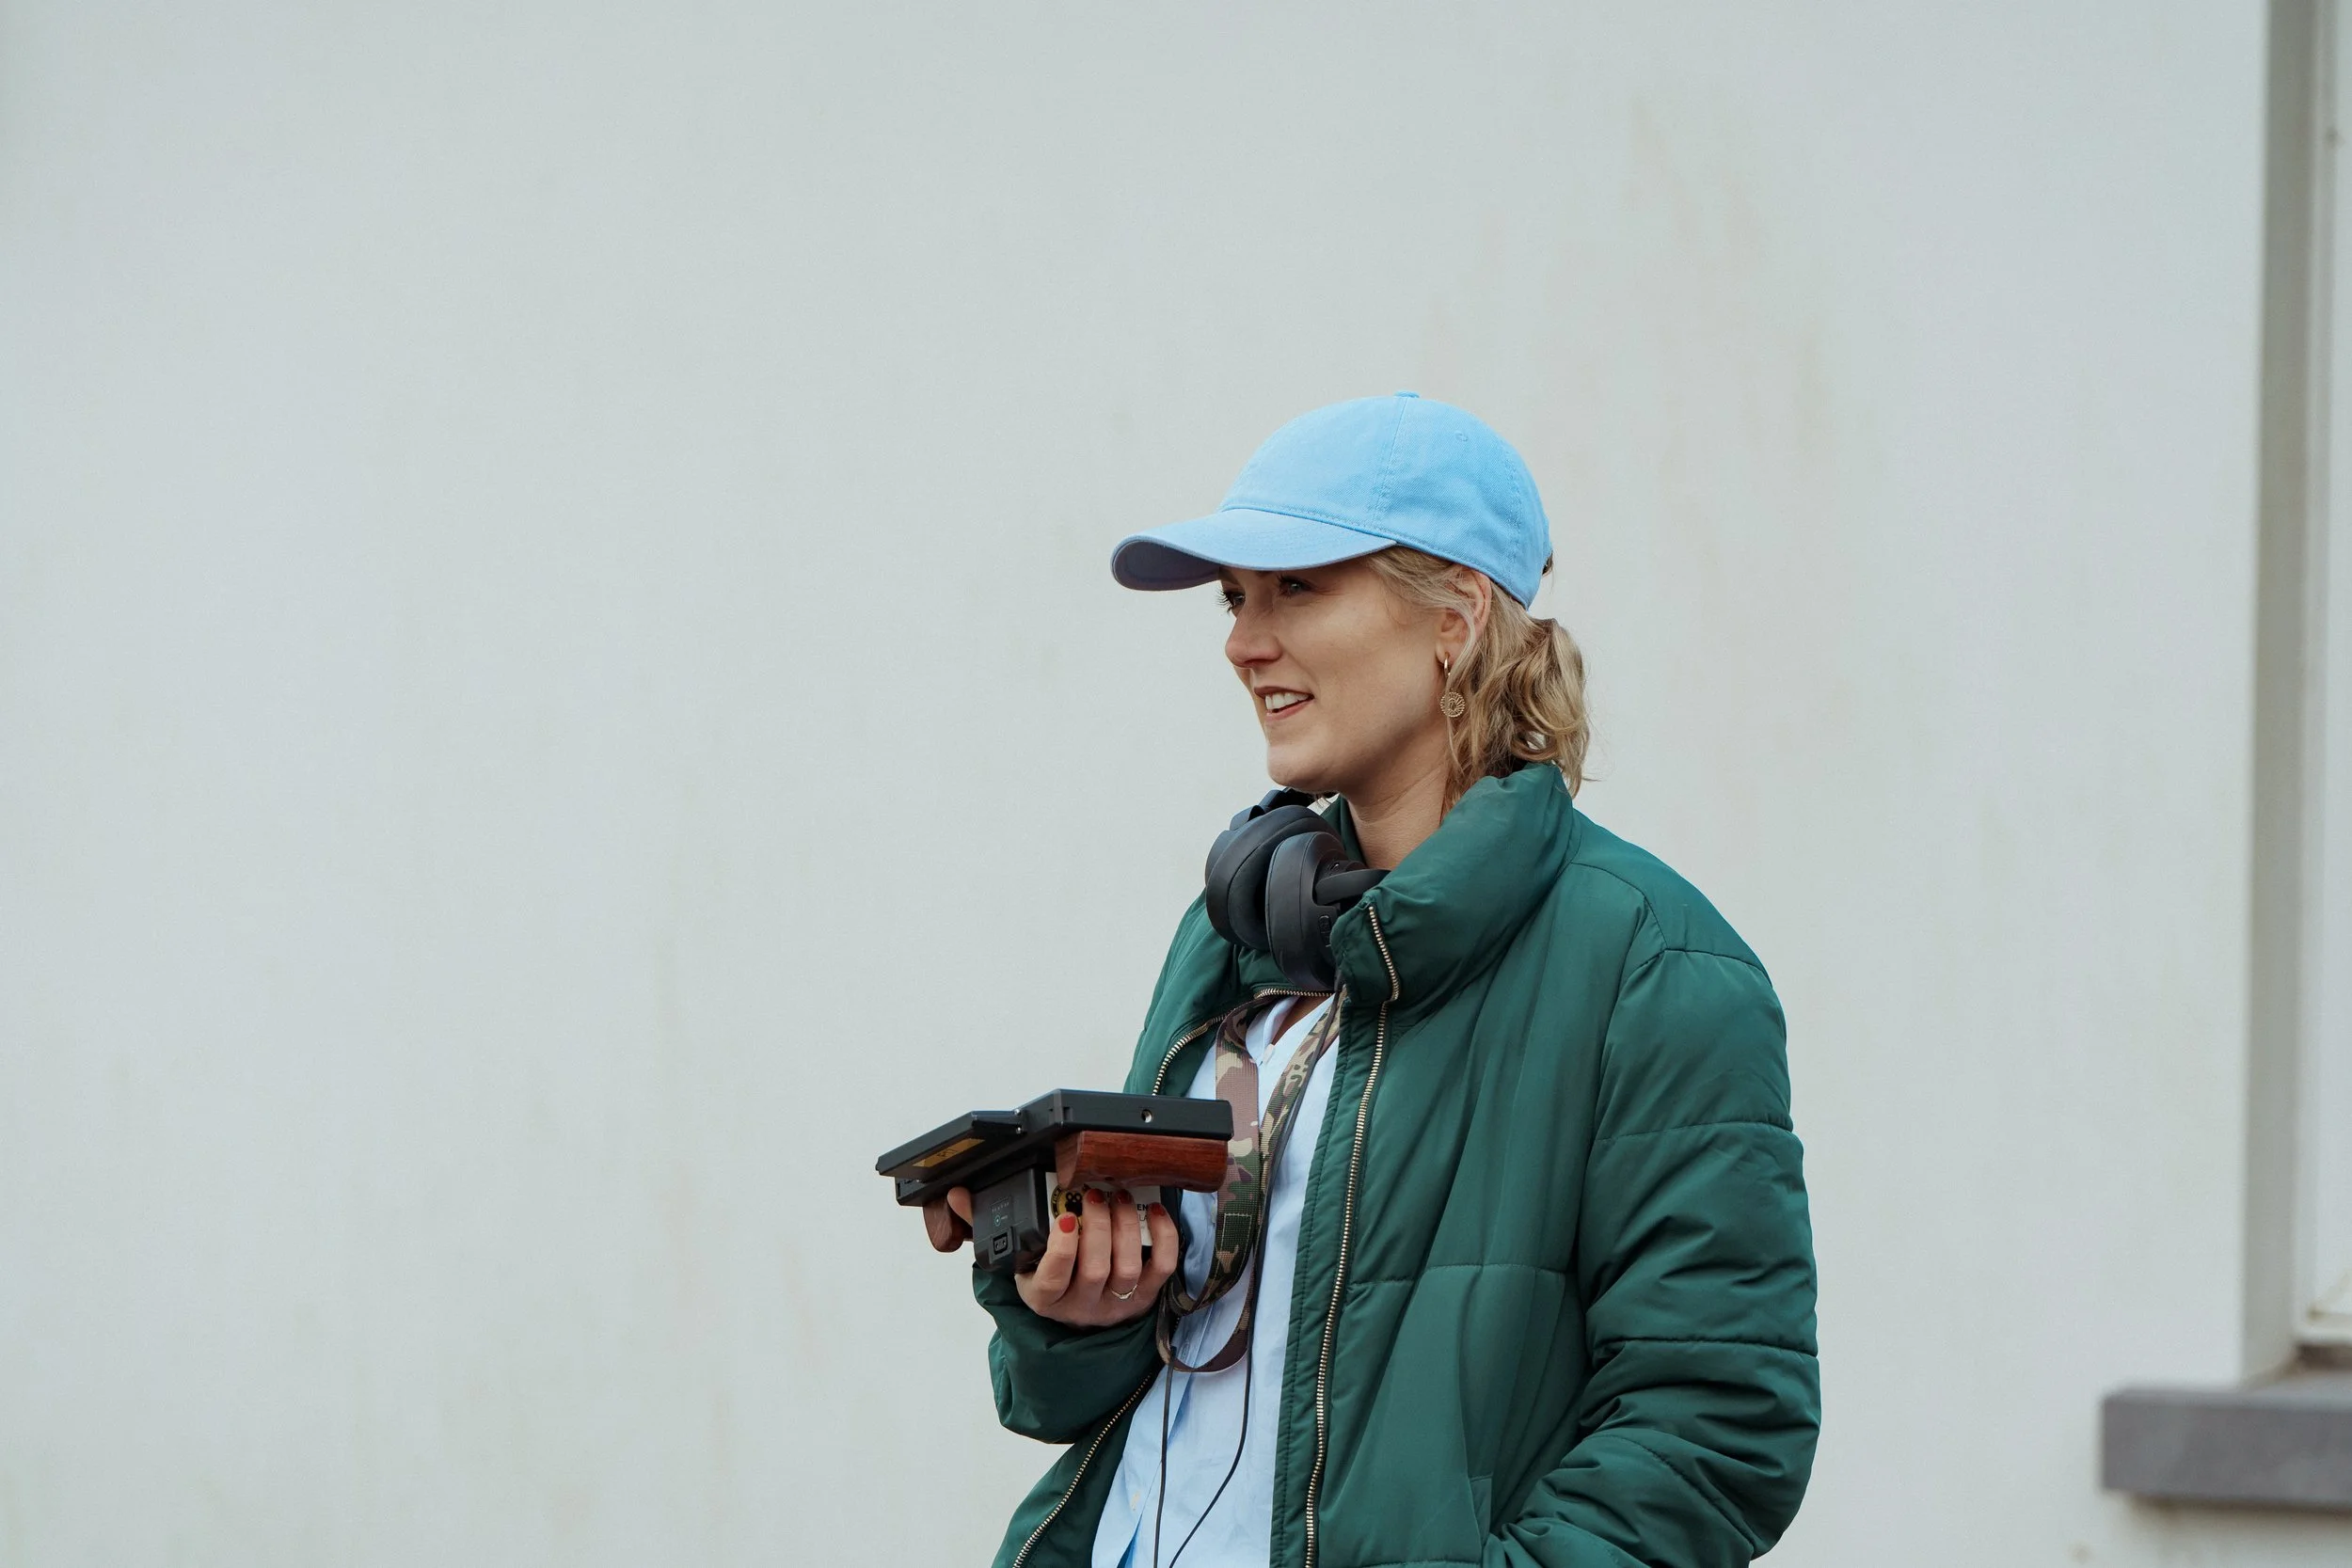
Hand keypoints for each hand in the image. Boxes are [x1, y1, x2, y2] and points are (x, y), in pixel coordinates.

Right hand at [945, 1185, 1179, 1326]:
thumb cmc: (1044, 1277)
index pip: (1054, 1278)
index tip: (1065, 1217)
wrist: (1076, 1316)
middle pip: (1096, 1269)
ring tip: (1117, 1197)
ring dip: (1126, 1226)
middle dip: (1097, 1226)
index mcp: (1044, 1297)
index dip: (1063, 1249)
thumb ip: (985, 1226)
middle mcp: (1081, 1306)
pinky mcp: (1145, 1297)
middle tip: (1092, 1194)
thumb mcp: (1013, 1259)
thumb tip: (958, 1195)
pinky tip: (1154, 1211)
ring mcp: (1116, 1304)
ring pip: (1127, 1267)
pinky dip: (1164, 1237)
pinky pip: (1162, 1268)